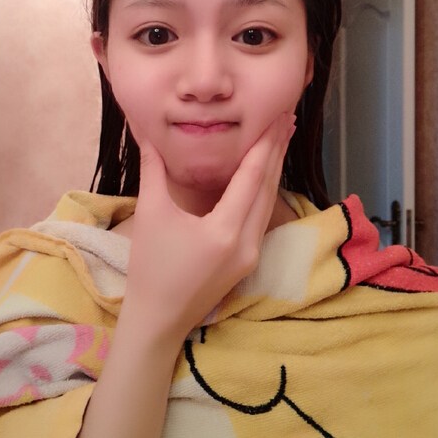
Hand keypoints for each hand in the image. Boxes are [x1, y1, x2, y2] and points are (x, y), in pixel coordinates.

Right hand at [121, 113, 295, 342]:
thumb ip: (153, 171)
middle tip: (288, 118)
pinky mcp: (248, 261)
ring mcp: (251, 254)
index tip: (278, 117)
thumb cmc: (151, 267)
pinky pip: (262, 218)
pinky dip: (266, 191)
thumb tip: (148, 136)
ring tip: (282, 140)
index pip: (252, 178)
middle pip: (268, 188)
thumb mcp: (151, 214)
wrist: (157, 320)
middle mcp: (247, 242)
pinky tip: (266, 176)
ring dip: (275, 170)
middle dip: (278, 151)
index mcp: (225, 230)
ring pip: (269, 203)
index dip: (265, 144)